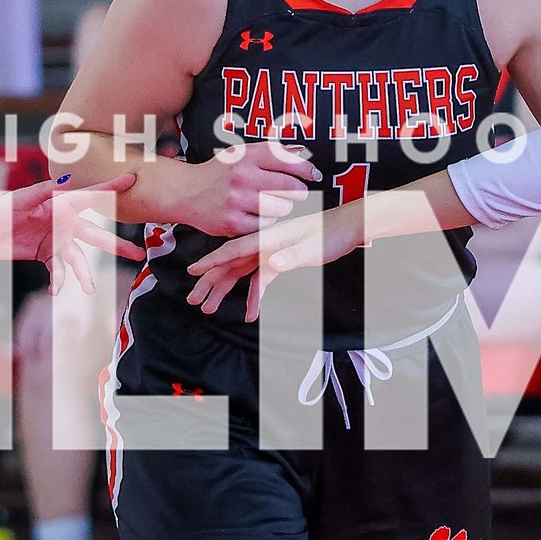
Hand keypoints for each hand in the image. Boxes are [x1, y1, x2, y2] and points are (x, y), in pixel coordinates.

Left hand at [0, 174, 140, 285]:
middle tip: (138, 254)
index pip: (92, 196)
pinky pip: (59, 270)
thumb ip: (44, 191)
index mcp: (62, 205)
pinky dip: (58, 281)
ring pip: (79, 259)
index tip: (133, 179)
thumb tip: (66, 182)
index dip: (113, 188)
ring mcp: (57, 241)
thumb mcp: (21, 199)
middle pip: (96, 235)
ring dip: (84, 275)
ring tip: (89, 290)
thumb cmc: (0, 210)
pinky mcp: (47, 255)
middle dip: (117, 245)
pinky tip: (55, 291)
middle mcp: (64, 223)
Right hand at [174, 140, 322, 237]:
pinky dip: (266, 222)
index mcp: (246, 157)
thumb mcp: (240, 154)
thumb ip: (271, 152)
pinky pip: (265, 226)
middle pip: (290, 187)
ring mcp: (237, 202)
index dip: (306, 169)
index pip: (287, 161)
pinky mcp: (233, 224)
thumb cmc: (218, 173)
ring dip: (283, 208)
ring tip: (274, 204)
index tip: (314, 175)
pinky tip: (259, 215)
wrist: (185, 193)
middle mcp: (242, 177)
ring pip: (280, 208)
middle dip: (298, 191)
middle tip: (296, 193)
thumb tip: (301, 151)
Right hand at [186, 196, 364, 321]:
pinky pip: (259, 279)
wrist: (347, 228)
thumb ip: (292, 255)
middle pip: (231, 264)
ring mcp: (270, 253)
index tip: (193, 272)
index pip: (234, 250)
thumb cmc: (331, 233)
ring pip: (240, 273)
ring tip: (210, 308)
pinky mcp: (279, 261)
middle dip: (210, 282)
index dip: (212, 261)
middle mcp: (264, 245)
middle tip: (194, 299)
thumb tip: (272, 264)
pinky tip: (250, 312)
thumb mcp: (313, 246)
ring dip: (224, 290)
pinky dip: (252, 295)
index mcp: (268, 238)